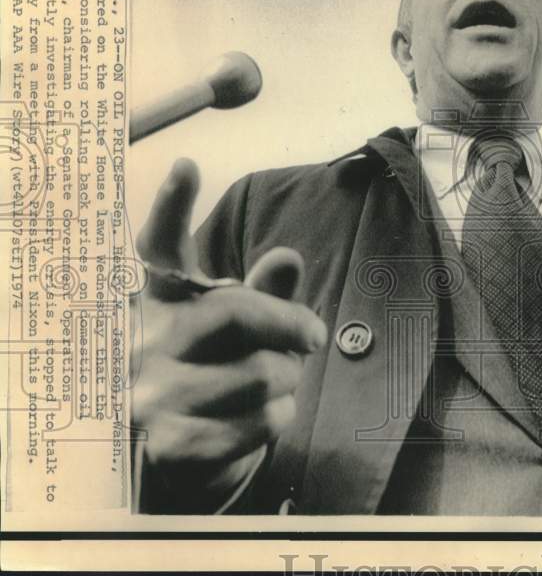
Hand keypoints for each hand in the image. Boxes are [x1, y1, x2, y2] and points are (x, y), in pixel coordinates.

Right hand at [131, 159, 326, 504]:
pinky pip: (257, 422)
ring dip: (287, 380)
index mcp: (160, 302)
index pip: (159, 249)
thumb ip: (265, 295)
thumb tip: (287, 259)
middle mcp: (145, 343)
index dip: (171, 207)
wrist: (185, 458)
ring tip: (278, 383)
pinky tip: (268, 414)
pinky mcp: (170, 445)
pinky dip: (279, 417)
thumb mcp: (240, 331)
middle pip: (234, 313)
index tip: (186, 166)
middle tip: (313, 335)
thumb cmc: (217, 373)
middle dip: (291, 324)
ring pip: (257, 374)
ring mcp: (151, 396)